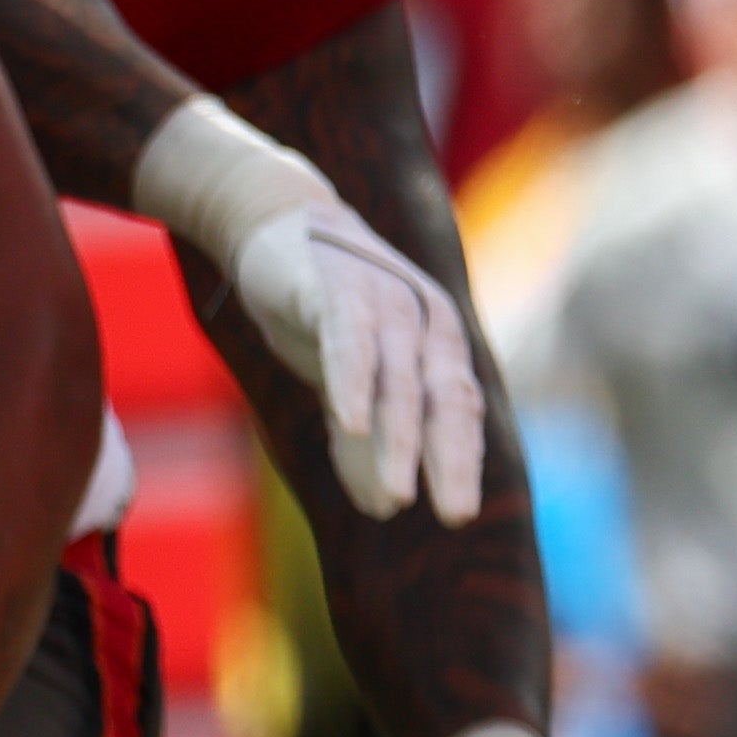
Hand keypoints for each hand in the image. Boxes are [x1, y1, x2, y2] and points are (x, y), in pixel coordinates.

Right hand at [225, 196, 489, 523]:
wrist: (275, 221)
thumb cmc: (325, 309)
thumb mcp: (350, 379)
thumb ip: (366, 437)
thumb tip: (383, 506)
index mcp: (439, 342)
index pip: (459, 410)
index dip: (460, 461)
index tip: (459, 513)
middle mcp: (423, 321)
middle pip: (442, 401)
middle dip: (448, 462)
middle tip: (453, 515)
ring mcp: (384, 302)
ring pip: (399, 381)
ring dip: (399, 441)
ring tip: (396, 496)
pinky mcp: (335, 290)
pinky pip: (349, 341)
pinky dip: (353, 384)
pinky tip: (353, 423)